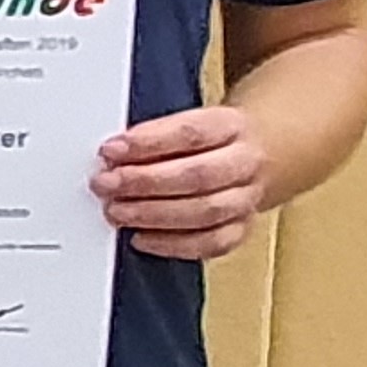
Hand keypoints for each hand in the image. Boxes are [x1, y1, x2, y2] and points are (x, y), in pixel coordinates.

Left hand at [95, 104, 270, 259]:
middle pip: (198, 175)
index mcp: (231, 126)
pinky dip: (172, 244)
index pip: (192, 133)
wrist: (260, 153)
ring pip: (206, 211)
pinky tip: (141, 238)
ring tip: (117, 212)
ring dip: (153, 214)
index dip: (148, 142)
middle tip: (106, 184)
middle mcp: (245, 162)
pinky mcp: (241, 228)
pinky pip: (212, 243)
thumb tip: (113, 156)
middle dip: (145, 182)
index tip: (112, 150)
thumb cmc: (211, 139)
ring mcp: (246, 198)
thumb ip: (153, 137)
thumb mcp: (187, 122)